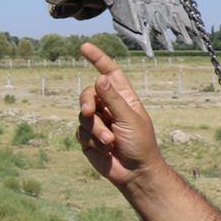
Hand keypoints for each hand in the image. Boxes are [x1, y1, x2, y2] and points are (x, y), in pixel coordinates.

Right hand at [77, 42, 162, 191]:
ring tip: (109, 142)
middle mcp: (109, 107)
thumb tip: (100, 77)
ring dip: (95, 130)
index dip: (98, 59)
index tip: (84, 47)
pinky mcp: (88, 138)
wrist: (135, 173)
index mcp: (123, 98)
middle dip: (87, 102)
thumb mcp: (130, 119)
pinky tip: (103, 150)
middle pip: (88, 93)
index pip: (109, 73)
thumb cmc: (140, 145)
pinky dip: (91, 141)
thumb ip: (113, 99)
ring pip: (83, 115)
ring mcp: (98, 122)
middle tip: (90, 112)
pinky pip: (80, 132)